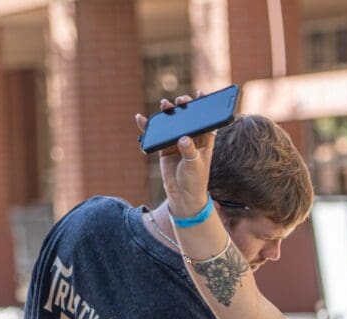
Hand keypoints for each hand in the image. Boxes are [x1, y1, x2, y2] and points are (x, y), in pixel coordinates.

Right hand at [134, 94, 214, 219]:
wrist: (183, 196)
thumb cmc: (195, 181)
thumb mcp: (195, 166)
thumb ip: (189, 152)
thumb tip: (184, 139)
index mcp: (204, 142)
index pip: (205, 121)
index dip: (204, 107)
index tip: (201, 94)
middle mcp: (191, 139)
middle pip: (187, 118)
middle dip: (183, 107)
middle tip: (180, 101)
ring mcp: (177, 142)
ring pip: (172, 123)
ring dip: (167, 113)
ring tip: (165, 105)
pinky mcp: (164, 147)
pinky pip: (156, 134)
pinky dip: (148, 127)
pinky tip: (141, 118)